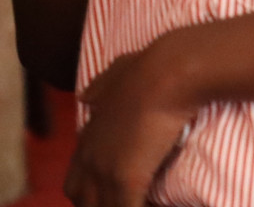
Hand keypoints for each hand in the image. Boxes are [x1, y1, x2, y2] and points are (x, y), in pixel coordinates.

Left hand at [66, 39, 199, 206]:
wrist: (170, 70)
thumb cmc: (152, 66)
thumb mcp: (118, 71)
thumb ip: (101, 86)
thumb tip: (85, 95)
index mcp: (90, 133)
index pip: (77, 175)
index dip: (92, 187)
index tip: (112, 189)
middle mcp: (90, 154)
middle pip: (81, 197)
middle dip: (99, 201)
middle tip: (124, 197)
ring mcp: (104, 169)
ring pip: (102, 206)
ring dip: (119, 205)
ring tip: (146, 200)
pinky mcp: (125, 180)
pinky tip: (160, 205)